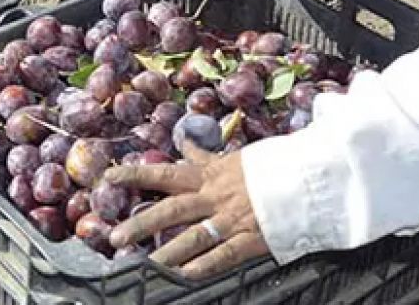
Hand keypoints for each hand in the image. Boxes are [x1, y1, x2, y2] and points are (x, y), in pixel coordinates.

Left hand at [105, 140, 271, 279]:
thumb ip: (207, 156)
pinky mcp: (252, 238)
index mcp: (211, 174)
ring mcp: (233, 218)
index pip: (166, 173)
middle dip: (143, 223)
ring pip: (194, 236)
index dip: (137, 174)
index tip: (109, 178)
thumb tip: (186, 143)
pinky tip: (186, 275)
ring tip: (146, 264)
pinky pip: (225, 254)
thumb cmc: (272, 166)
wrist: (309, 176)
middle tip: (116, 236)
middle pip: (172, 209)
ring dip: (169, 251)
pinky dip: (205, 264)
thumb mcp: (235, 156)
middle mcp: (217, 196)